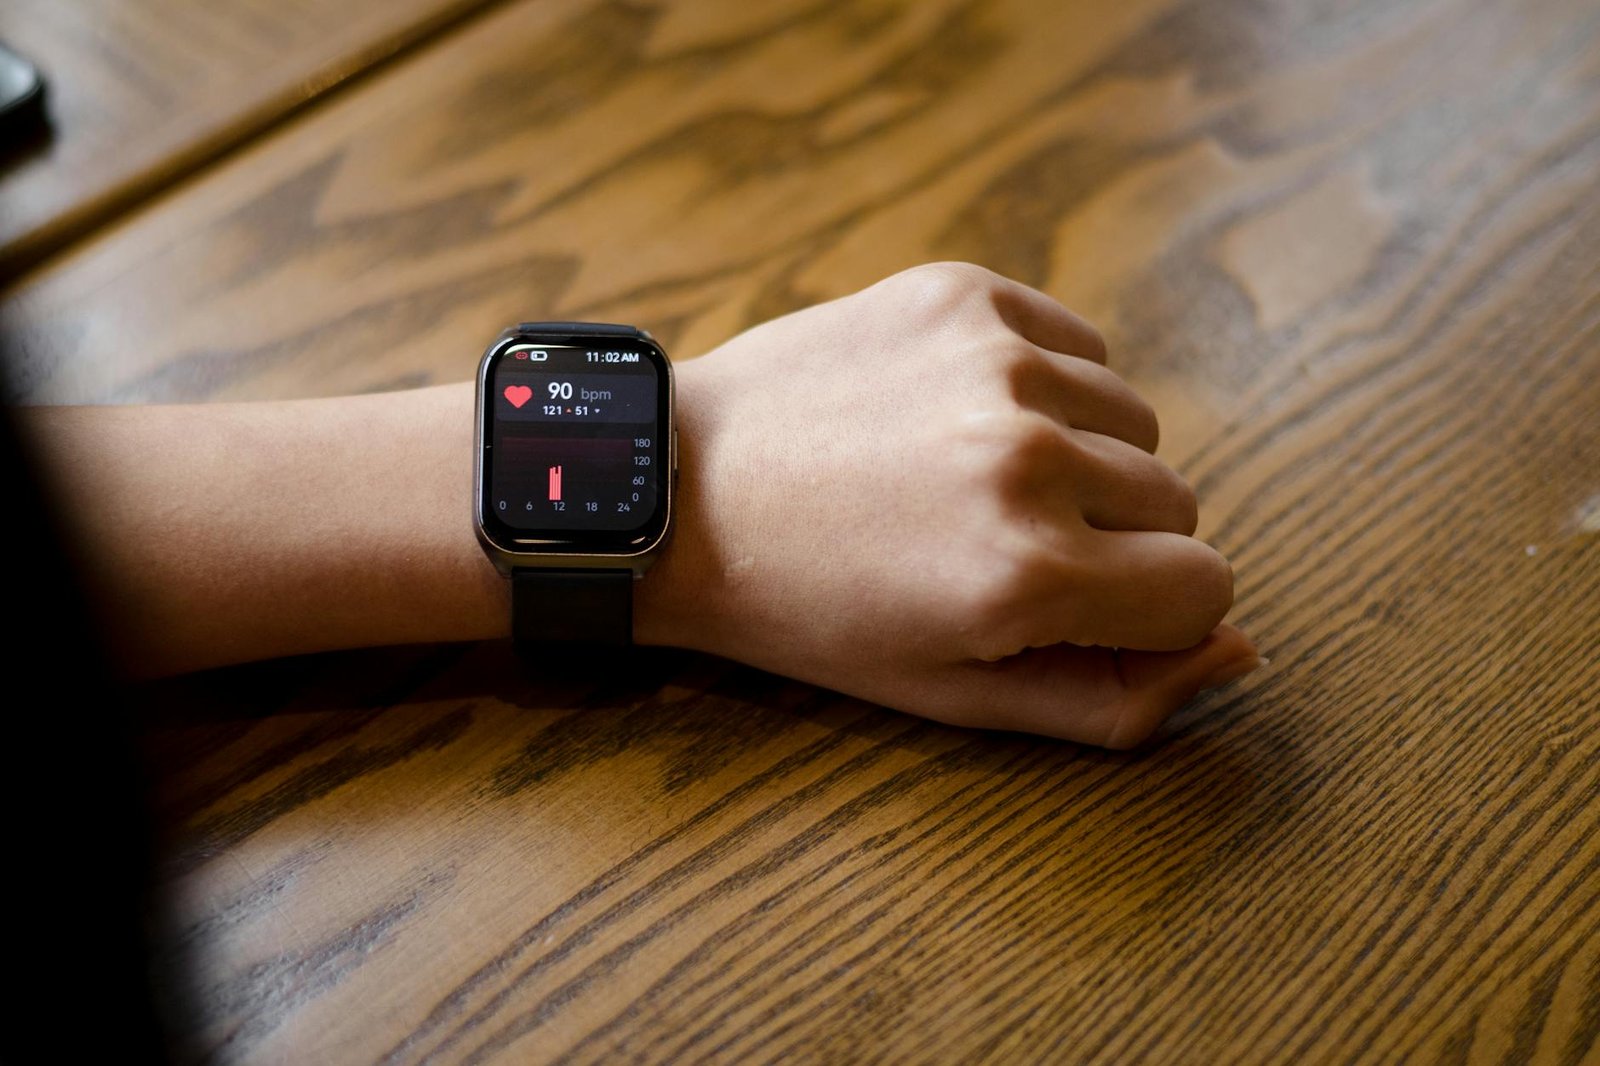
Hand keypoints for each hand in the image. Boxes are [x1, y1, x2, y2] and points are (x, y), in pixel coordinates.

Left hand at [638, 263, 1260, 747]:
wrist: (679, 493)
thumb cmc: (809, 611)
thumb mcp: (952, 694)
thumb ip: (1113, 697)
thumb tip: (1240, 649)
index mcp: (1028, 575)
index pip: (1206, 588)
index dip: (1150, 612)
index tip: (1079, 607)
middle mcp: (1028, 457)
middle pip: (1177, 501)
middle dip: (1114, 540)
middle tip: (1000, 547)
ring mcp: (997, 361)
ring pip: (1136, 420)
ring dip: (1084, 458)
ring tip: (975, 480)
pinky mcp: (962, 293)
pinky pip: (1081, 344)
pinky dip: (1048, 385)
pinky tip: (962, 415)